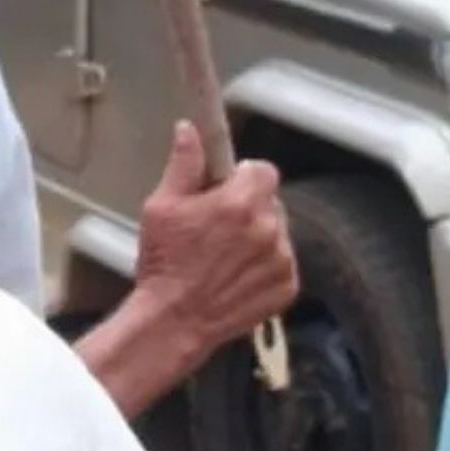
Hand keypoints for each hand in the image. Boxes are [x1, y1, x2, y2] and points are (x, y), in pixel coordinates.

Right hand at [130, 121, 298, 359]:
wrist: (174, 320)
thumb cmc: (164, 263)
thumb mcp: (161, 207)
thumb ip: (184, 165)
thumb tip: (189, 131)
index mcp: (240, 203)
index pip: (263, 170)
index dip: (244, 175)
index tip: (226, 186)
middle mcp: (269, 229)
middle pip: (270, 201)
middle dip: (249, 206)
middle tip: (218, 224)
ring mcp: (282, 260)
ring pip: (278, 232)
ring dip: (258, 236)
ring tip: (225, 255)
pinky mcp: (288, 286)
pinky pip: (282, 263)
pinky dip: (265, 265)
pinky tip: (236, 275)